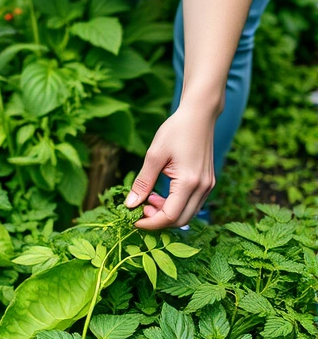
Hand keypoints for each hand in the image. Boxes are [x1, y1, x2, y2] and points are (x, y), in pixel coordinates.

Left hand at [124, 106, 217, 228]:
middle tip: (140, 208)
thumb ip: (143, 183)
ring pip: (187, 214)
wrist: (199, 115)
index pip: (169, 216)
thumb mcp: (154, 156)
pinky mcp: (207, 182)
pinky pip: (192, 204)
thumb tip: (130, 205)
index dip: (150, 223)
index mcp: (189, 182)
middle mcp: (203, 187)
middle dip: (158, 220)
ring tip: (150, 198)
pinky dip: (175, 205)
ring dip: (166, 213)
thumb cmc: (175, 131)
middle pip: (180, 220)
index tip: (133, 219)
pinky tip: (161, 194)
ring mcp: (208, 186)